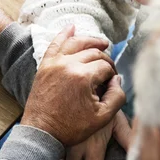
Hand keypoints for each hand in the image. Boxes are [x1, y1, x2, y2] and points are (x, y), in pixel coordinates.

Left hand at [21, 25, 125, 146]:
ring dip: (90, 40)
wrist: (41, 132)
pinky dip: (63, 35)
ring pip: (75, 43)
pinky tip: (71, 27)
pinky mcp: (44, 66)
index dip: (112, 74)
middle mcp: (68, 65)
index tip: (111, 84)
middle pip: (93, 53)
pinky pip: (54, 45)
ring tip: (102, 43)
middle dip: (105, 59)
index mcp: (83, 77)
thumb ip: (117, 96)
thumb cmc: (71, 127)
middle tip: (109, 69)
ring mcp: (54, 64)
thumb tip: (117, 79)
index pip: (106, 67)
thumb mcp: (102, 117)